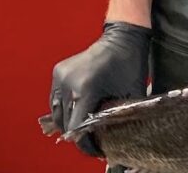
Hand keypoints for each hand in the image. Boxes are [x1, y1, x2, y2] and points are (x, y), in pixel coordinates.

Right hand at [48, 21, 151, 156]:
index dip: (86, 144)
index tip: (96, 150)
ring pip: (58, 113)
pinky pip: (56, 99)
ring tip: (86, 127)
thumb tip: (110, 141)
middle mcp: (68, 81)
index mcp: (85, 88)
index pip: (77, 128)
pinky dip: (65, 109)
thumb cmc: (130, 63)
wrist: (123, 36)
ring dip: (69, 122)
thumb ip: (116, 119)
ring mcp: (61, 75)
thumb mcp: (128, 95)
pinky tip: (78, 111)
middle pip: (66, 122)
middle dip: (79, 134)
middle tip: (93, 140)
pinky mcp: (58, 71)